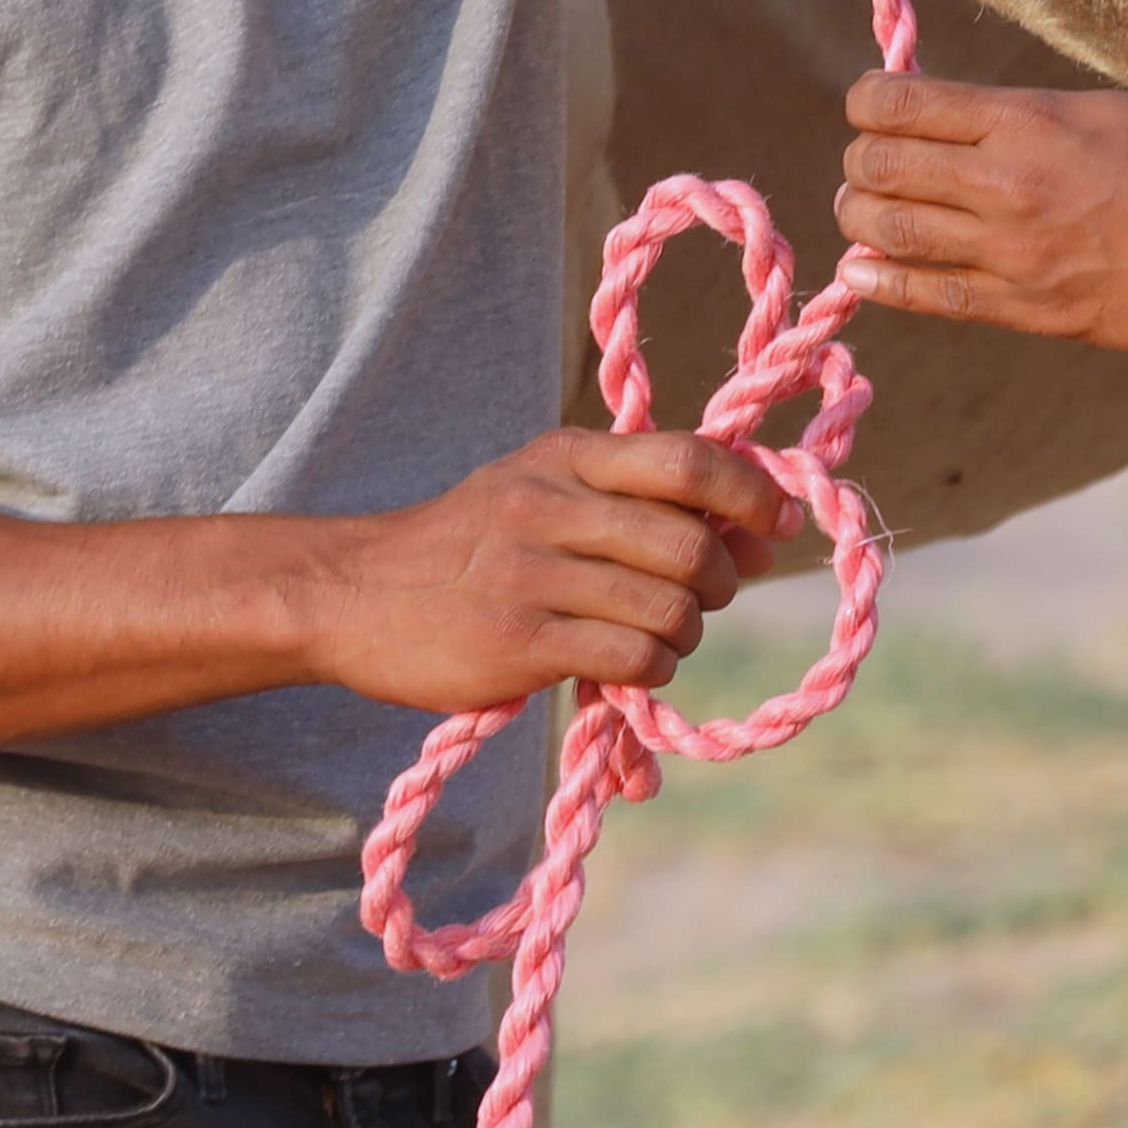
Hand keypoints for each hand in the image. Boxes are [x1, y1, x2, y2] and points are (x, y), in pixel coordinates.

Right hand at [298, 428, 791, 713]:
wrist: (351, 593)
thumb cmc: (467, 546)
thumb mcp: (539, 489)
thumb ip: (637, 500)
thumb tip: (760, 532)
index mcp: (565, 455)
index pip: (688, 458)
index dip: (752, 493)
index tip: (776, 526)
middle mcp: (550, 504)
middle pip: (691, 541)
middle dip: (719, 580)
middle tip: (699, 598)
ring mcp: (531, 573)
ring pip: (669, 607)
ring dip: (683, 635)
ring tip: (653, 638)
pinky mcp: (518, 642)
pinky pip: (630, 658)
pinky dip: (648, 672)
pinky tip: (623, 670)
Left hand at [837, 70, 1127, 351]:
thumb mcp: (1096, 109)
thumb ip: (1017, 116)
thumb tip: (947, 118)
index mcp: (1023, 120)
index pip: (895, 104)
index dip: (867, 103)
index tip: (872, 107)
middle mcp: (1005, 183)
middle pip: (876, 167)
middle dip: (862, 161)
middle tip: (873, 165)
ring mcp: (1013, 252)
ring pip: (887, 231)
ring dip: (863, 217)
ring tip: (869, 213)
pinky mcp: (1029, 310)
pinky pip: (930, 297)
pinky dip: (882, 282)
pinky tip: (863, 271)